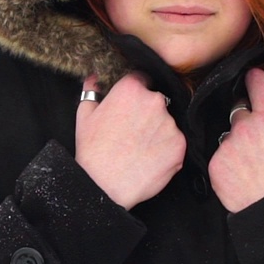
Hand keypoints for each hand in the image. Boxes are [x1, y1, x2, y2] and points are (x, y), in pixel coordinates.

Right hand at [75, 74, 184, 209]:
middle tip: (133, 131)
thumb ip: (91, 91)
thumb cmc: (92, 151)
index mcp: (132, 89)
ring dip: (158, 131)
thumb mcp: (84, 116)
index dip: (136, 92)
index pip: (142, 79)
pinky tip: (149, 159)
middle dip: (148, 112)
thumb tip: (94, 78)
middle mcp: (155, 101)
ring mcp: (170, 124)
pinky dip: (166, 149)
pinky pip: (175, 142)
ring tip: (140, 148)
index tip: (131, 106)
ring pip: (167, 122)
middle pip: (157, 100)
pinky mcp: (180, 145)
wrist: (104, 186)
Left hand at [208, 68, 263, 212]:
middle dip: (248, 117)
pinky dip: (229, 163)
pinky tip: (244, 176)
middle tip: (260, 134)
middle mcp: (244, 129)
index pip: (257, 84)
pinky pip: (220, 158)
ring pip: (229, 135)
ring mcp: (227, 148)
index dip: (257, 79)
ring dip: (238, 142)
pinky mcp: (215, 168)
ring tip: (253, 162)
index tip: (255, 77)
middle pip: (239, 110)